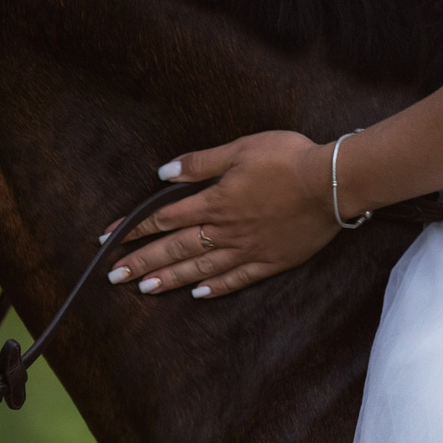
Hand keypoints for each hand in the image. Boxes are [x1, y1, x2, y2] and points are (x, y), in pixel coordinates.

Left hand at [104, 130, 337, 299]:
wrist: (333, 184)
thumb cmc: (288, 158)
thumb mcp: (241, 148)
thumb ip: (200, 163)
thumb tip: (164, 172)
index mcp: (215, 201)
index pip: (164, 218)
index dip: (134, 229)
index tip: (109, 240)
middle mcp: (226, 230)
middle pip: (175, 249)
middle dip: (141, 261)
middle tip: (113, 275)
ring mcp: (248, 249)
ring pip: (200, 269)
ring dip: (169, 279)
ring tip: (143, 288)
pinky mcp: (270, 261)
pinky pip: (237, 279)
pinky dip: (215, 288)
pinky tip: (198, 294)